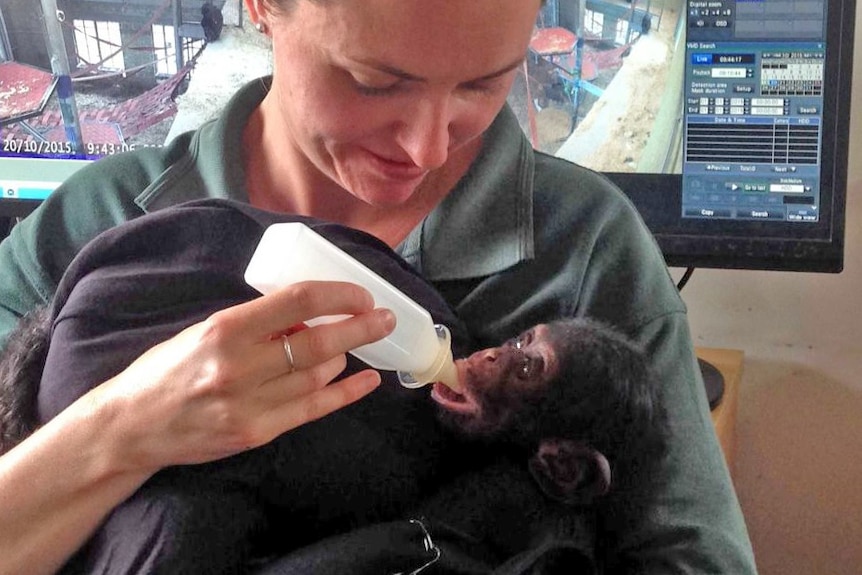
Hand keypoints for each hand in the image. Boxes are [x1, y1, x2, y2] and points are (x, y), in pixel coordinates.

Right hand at [78, 281, 394, 474]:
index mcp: (226, 328)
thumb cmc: (168, 368)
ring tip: (351, 346)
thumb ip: (257, 322)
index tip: (360, 295)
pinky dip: (345, 393)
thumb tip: (310, 316)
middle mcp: (240, 366)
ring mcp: (250, 404)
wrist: (133, 426)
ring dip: (344, 357)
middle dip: (361, 326)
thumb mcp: (206, 330)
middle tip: (384, 318)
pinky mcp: (256, 433)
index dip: (338, 295)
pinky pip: (314, 409)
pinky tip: (367, 380)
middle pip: (318, 342)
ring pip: (319, 375)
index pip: (298, 301)